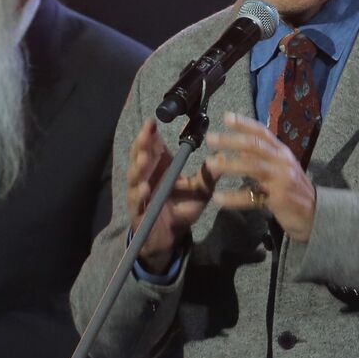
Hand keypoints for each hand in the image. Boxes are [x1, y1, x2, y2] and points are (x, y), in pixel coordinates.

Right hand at [126, 119, 214, 272]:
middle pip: (139, 155)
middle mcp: (146, 176)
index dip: (150, 133)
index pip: (151, 145)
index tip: (153, 121)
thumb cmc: (182, 208)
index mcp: (160, 166)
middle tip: (147, 133)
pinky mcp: (137, 211)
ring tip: (145, 158)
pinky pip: (136, 201)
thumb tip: (224, 156)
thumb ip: (209, 174)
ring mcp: (139, 192)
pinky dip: (139, 194)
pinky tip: (144, 188)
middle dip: (141, 144)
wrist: (170, 236)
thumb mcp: (200, 190)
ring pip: (134, 176)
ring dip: (139, 167)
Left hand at [206, 112, 317, 242]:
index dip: (245, 124)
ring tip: (210, 164)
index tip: (226, 117)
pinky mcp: (279, 199)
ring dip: (230, 164)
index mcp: (282, 152)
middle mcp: (282, 162)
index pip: (262, 133)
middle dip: (231, 140)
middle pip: (255, 146)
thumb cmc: (294, 189)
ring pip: (253, 167)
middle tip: (210, 139)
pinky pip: (252, 197)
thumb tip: (239, 145)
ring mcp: (282, 180)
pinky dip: (234, 198)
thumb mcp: (280, 168)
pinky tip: (218, 198)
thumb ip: (262, 157)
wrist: (316, 214)